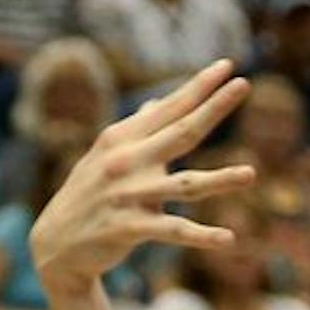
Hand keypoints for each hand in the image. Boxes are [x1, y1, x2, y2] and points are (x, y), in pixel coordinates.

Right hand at [31, 61, 257, 298]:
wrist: (57, 244)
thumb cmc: (90, 195)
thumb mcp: (107, 156)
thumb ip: (137, 131)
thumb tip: (157, 104)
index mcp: (122, 138)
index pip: (169, 108)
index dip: (198, 87)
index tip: (227, 66)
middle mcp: (126, 161)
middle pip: (181, 132)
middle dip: (213, 108)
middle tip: (244, 85)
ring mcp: (128, 195)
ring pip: (184, 186)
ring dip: (220, 180)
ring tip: (252, 174)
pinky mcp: (130, 228)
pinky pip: (174, 231)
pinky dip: (201, 236)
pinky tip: (229, 239)